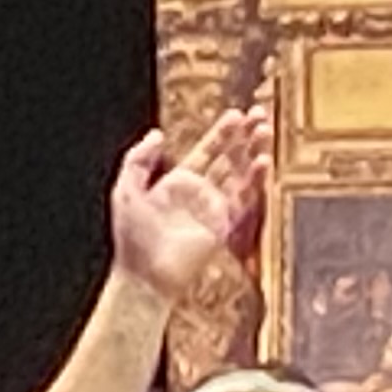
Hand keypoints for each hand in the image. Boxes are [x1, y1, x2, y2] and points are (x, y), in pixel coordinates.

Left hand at [107, 109, 268, 300]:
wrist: (146, 277)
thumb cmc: (133, 239)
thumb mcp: (125, 190)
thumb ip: (138, 160)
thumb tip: (157, 133)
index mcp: (177, 182)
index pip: (206, 151)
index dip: (222, 133)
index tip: (237, 114)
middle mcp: (200, 193)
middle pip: (229, 158)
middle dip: (245, 136)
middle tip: (259, 114)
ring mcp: (214, 209)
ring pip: (240, 174)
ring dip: (254, 152)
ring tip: (265, 131)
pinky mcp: (224, 226)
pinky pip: (245, 199)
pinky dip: (255, 180)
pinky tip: (263, 161)